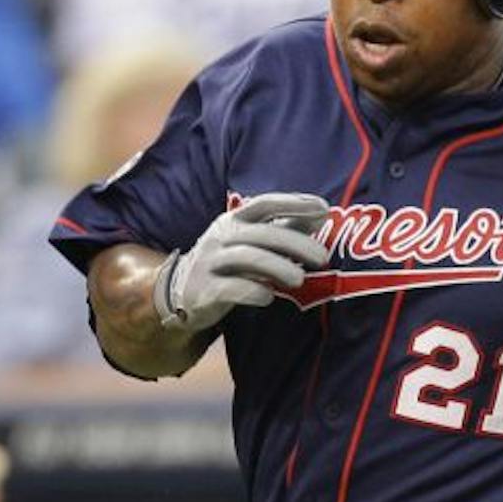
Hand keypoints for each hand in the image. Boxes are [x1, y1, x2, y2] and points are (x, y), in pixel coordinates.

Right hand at [153, 193, 331, 333]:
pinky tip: (268, 297)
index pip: (265, 204)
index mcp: (234, 220)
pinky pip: (230, 288)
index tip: (323, 209)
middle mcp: (221, 236)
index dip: (294, 203)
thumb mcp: (251, 243)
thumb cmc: (226, 265)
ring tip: (299, 280)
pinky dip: (251, 291)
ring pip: (247, 258)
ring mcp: (210, 263)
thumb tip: (319, 216)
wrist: (179, 294)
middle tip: (323, 257)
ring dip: (277, 267)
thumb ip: (282, 230)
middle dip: (296, 244)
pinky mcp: (203, 291)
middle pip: (262, 233)